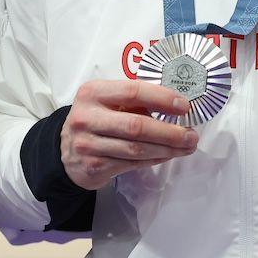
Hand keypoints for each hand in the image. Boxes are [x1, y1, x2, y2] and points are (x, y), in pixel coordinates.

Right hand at [62, 80, 197, 190]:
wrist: (65, 152)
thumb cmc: (96, 120)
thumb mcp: (107, 102)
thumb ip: (134, 100)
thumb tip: (176, 104)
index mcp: (93, 92)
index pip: (132, 91)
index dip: (161, 98)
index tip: (184, 106)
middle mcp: (87, 117)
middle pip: (137, 125)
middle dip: (169, 132)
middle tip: (191, 135)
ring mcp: (88, 144)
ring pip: (136, 149)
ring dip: (167, 149)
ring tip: (187, 146)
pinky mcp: (93, 166)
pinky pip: (131, 164)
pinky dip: (154, 159)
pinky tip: (168, 155)